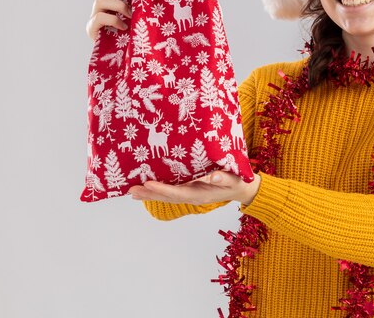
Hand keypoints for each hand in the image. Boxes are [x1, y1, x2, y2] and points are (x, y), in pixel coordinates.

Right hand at [86, 0, 145, 41]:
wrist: (118, 55)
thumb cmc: (130, 34)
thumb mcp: (137, 17)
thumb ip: (141, 5)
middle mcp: (101, 3)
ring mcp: (94, 14)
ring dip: (119, 4)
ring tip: (132, 14)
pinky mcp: (91, 27)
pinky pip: (99, 17)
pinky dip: (113, 20)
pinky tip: (124, 27)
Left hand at [128, 170, 261, 205]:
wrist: (242, 190)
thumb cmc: (238, 183)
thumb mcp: (234, 180)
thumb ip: (223, 178)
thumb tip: (212, 177)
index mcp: (200, 194)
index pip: (177, 192)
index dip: (162, 189)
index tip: (147, 184)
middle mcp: (192, 196)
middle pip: (167, 196)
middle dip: (149, 193)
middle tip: (131, 190)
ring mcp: (190, 194)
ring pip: (167, 195)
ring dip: (150, 193)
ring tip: (132, 191)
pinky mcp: (190, 190)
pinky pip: (171, 191)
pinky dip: (158, 190)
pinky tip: (147, 187)